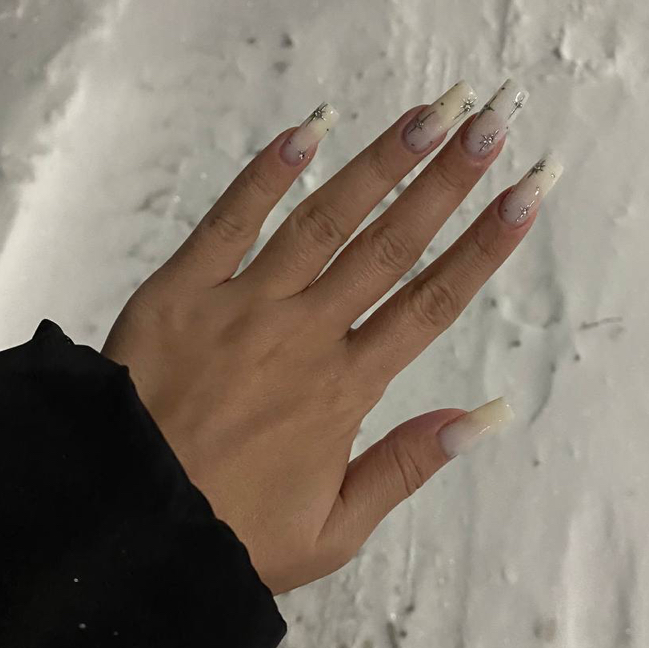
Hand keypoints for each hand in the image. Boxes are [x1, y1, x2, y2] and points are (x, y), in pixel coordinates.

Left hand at [101, 79, 562, 594]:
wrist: (121, 523)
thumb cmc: (231, 535)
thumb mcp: (333, 530)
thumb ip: (406, 466)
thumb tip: (481, 418)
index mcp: (344, 391)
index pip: (432, 304)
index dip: (485, 247)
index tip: (527, 194)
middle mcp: (303, 335)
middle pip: (391, 246)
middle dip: (448, 181)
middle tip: (493, 121)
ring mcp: (241, 306)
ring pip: (325, 222)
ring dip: (380, 164)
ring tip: (432, 112)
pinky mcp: (181, 291)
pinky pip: (229, 222)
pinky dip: (267, 174)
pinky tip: (309, 128)